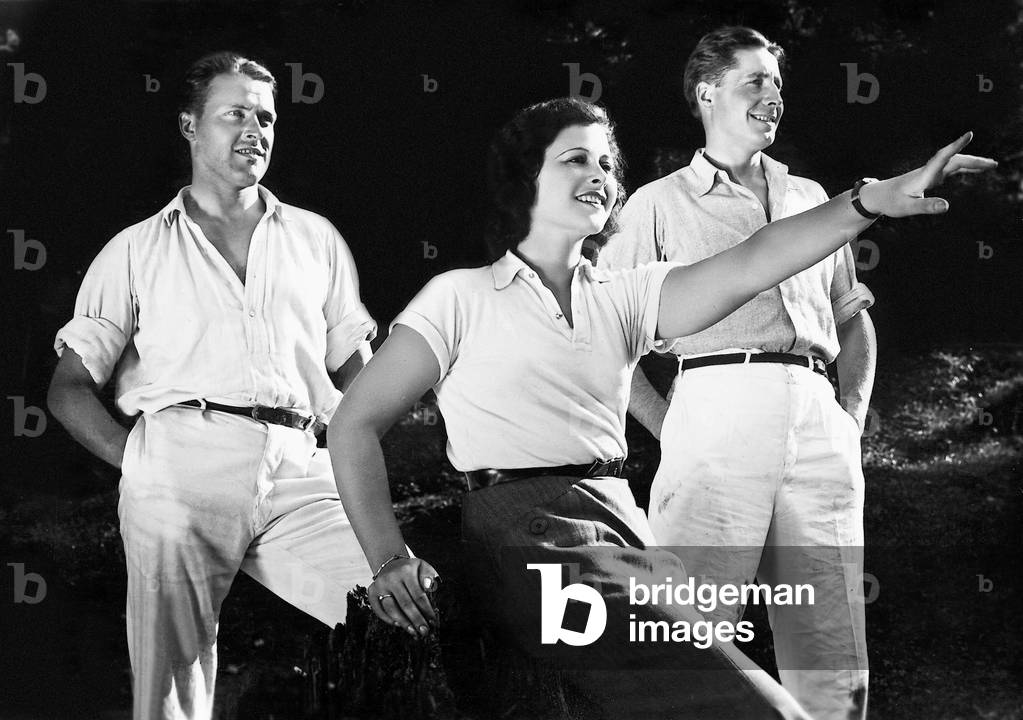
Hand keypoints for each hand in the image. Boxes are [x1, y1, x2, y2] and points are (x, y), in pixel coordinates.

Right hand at [369, 557, 439, 636]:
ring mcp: (379, 585)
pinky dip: (387, 619)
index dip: (426, 609)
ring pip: (390, 608)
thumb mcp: (423, 567)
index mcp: (406, 571)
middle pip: (405, 603)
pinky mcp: (371, 591)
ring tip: (413, 631)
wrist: (391, 564)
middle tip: (424, 631)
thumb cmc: (411, 570)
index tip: (433, 621)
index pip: (418, 594)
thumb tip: (429, 587)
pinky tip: (398, 624)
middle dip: (416, 619)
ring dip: (403, 622)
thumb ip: (429, 576)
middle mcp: (391, 578)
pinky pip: (378, 609)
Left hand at [860, 132, 997, 217]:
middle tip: (993, 164)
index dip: (956, 145)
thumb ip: (926, 207)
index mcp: (924, 175)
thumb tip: (947, 206)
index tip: (969, 134)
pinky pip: (951, 169)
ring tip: (991, 165)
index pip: (943, 156)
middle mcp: (929, 170)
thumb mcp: (908, 208)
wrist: (878, 196)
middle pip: (955, 160)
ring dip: (973, 163)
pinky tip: (974, 170)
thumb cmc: (890, 202)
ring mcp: (930, 173)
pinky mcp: (930, 177)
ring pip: (955, 163)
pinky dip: (965, 168)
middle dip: (975, 161)